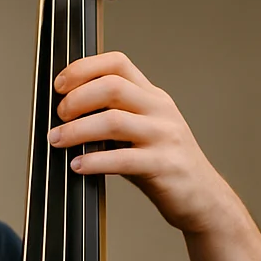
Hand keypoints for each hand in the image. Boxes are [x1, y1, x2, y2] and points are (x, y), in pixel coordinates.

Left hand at [49, 52, 236, 234]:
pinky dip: (94, 161)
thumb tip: (66, 116)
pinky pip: (122, 159)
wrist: (203, 197)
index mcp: (152, 96)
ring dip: (77, 130)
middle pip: (112, 86)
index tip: (60, 84)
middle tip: (59, 117)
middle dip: (76, 99)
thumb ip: (112, 118)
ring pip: (113, 121)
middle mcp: (160, 110)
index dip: (84, 68)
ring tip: (57, 140)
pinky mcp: (163, 165)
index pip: (117, 63)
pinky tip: (78, 166)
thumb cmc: (164, 165)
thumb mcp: (141, 132)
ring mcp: (164, 136)